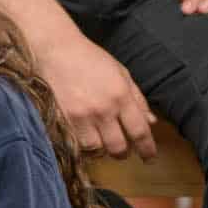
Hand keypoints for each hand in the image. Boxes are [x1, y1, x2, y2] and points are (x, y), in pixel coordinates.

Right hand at [42, 28, 156, 158]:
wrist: (56, 50)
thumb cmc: (90, 59)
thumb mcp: (121, 73)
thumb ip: (137, 99)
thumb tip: (151, 121)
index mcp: (121, 95)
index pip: (140, 131)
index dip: (147, 149)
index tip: (149, 157)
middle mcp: (103, 109)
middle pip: (118, 147)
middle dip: (123, 153)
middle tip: (122, 149)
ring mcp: (82, 116)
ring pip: (97, 150)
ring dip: (102, 149)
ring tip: (101, 141)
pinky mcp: (64, 120)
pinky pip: (77, 144)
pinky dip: (83, 145)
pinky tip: (85, 136)